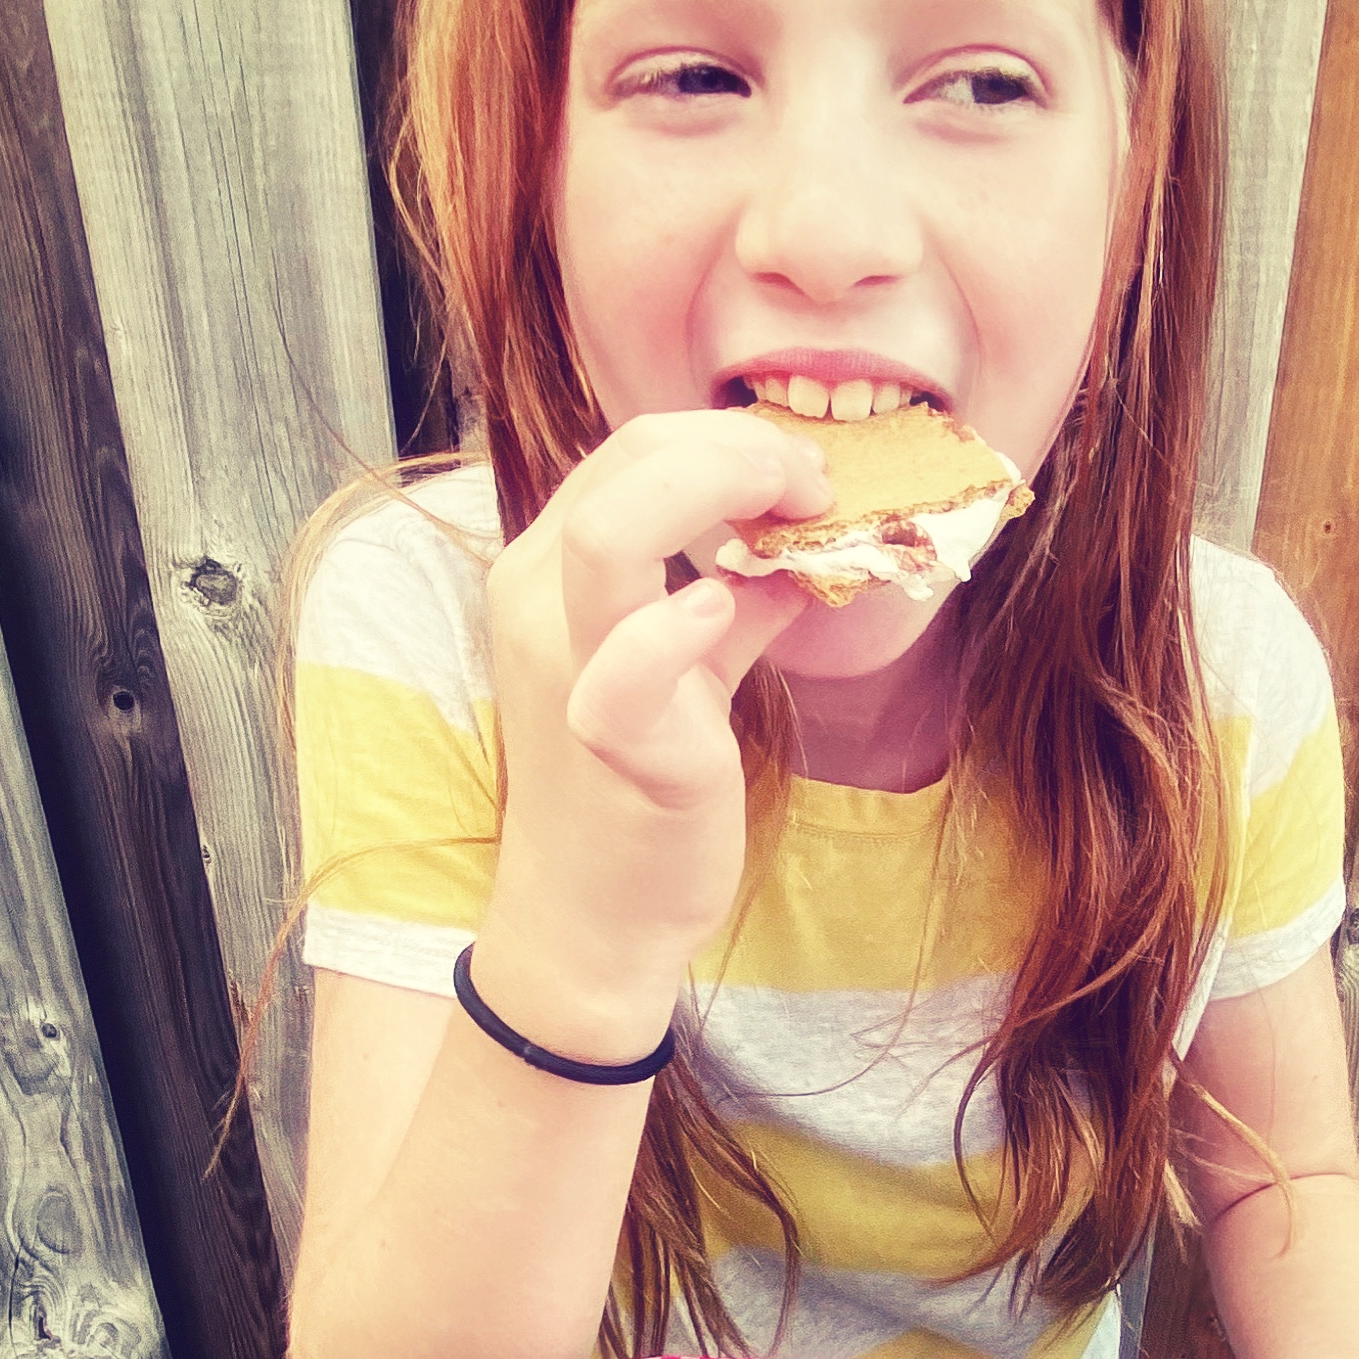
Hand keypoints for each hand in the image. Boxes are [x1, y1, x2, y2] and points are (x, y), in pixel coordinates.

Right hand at [483, 411, 825, 980]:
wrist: (593, 917)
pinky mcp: (612, 744)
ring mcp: (567, 669)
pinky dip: (679, 628)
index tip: (806, 480)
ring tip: (800, 515)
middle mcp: (538, 604)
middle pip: (632, 460)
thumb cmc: (636, 787)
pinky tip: (727, 611)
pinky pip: (625, 671)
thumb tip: (809, 544)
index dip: (734, 441)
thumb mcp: (689, 667)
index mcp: (550, 572)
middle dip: (745, 449)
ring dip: (724, 490)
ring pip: (609, 530)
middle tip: (819, 489)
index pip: (637, 451)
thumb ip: (739, 597)